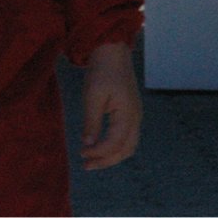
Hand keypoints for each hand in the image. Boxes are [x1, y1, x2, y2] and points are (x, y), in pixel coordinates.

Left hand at [80, 41, 140, 169]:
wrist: (113, 51)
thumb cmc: (102, 71)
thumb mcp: (93, 96)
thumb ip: (91, 122)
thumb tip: (88, 145)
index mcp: (127, 115)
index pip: (114, 143)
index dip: (98, 153)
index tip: (81, 155)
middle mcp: (135, 118)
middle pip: (125, 150)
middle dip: (106, 161)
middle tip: (86, 166)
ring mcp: (135, 115)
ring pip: (128, 145)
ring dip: (112, 155)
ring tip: (93, 160)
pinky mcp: (130, 112)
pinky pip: (126, 136)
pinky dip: (115, 146)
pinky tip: (100, 145)